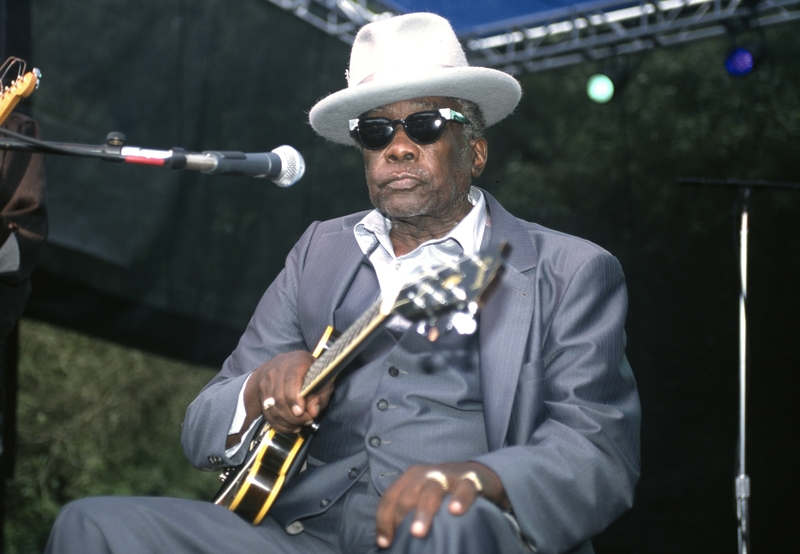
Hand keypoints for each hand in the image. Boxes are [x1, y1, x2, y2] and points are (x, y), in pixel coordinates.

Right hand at [248, 351, 332, 433]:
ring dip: (286, 421)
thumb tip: (313, 412)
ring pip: (272, 407)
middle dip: (293, 415)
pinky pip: (267, 412)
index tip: (300, 412)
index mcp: (297, 362)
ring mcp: (267, 379)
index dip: (294, 398)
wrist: (285, 364)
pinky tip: (290, 426)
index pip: (291, 380)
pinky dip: (279, 424)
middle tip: (307, 421)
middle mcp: (278, 368)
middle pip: (279, 397)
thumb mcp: (322, 381)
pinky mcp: (261, 390)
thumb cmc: (310, 374)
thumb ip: (321, 396)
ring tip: (300, 424)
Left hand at [374, 461, 508, 548]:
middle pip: (408, 494)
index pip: (391, 497)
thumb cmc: (444, 492)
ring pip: (431, 491)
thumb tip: (389, 542)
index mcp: (411, 478)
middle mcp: (426, 474)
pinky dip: (459, 499)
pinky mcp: (470, 479)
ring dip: (423, 511)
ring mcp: (447, 476)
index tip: (384, 543)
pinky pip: (464, 488)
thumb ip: (408, 512)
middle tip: (398, 536)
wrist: (478, 475)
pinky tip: (455, 511)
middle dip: (401, 515)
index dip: (384, 519)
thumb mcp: (423, 496)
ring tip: (418, 532)